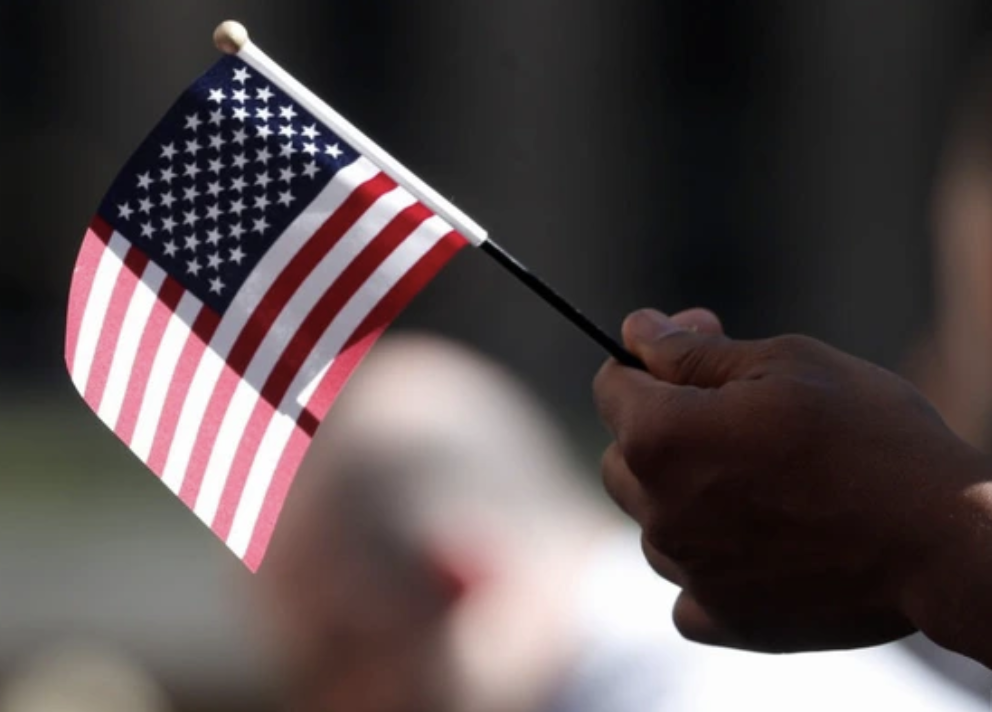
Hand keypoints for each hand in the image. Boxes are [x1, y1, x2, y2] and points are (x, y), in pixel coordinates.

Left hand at [593, 309, 990, 654]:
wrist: (946, 537)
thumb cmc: (871, 435)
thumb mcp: (785, 363)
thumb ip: (694, 350)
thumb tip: (639, 331)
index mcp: (662, 436)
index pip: (611, 386)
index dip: (646, 363)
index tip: (688, 356)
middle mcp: (658, 509)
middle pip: (620, 458)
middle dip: (657, 429)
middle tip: (728, 418)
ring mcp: (689, 569)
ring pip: (650, 522)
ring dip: (680, 497)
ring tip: (756, 482)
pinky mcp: (725, 618)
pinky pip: (683, 589)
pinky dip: (704, 566)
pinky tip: (749, 545)